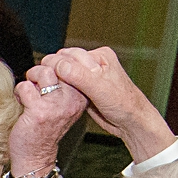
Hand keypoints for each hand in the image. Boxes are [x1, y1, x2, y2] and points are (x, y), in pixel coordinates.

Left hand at [8, 60, 88, 174]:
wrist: (35, 157)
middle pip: (58, 66)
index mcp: (80, 98)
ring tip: (29, 90)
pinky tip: (21, 102)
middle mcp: (72, 101)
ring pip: (44, 72)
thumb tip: (50, 63)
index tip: (46, 77)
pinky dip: (19, 91)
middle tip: (35, 82)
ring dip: (31, 78)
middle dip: (42, 70)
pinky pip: (26, 86)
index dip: (56, 66)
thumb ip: (61, 87)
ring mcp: (56, 106)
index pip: (72, 67)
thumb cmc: (45, 130)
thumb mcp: (61, 107)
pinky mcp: (39, 111)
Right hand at [48, 46, 177, 163]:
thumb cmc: (125, 105)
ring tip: (52, 90)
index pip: (70, 55)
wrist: (131, 122)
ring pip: (64, 74)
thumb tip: (60, 64)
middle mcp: (94, 63)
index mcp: (100, 56)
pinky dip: (62, 90)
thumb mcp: (100, 89)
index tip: (46, 75)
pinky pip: (68, 86)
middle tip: (48, 84)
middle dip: (56, 72)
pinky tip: (61, 97)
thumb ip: (80, 76)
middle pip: (65, 62)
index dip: (57, 65)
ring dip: (58, 82)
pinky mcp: (85, 89)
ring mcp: (89, 76)